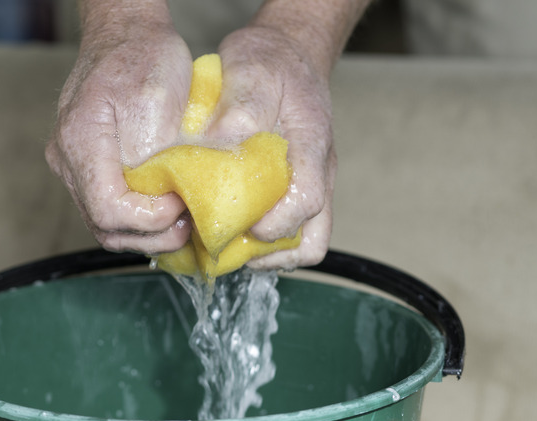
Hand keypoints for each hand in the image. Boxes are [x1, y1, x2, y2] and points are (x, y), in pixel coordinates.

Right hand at [46, 6, 192, 253]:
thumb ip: (152, 155)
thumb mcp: (157, 100)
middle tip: (189, 224)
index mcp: (81, 140)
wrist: (126, 35)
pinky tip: (167, 212)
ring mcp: (73, 166)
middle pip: (104, 226)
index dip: (150, 218)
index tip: (181, 204)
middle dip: (152, 235)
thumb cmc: (143, 58)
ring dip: (147, 233)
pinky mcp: (86, 168)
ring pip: (105, 225)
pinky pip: (108, 209)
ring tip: (182, 220)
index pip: (109, 208)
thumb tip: (159, 200)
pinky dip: (139, 221)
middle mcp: (66, 159)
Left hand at [207, 25, 337, 270]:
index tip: (244, 224)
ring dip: (268, 252)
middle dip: (270, 252)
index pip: (307, 199)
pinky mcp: (293, 189)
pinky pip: (290, 231)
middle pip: (312, 238)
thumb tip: (218, 147)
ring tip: (229, 243)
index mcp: (311, 145)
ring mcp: (309, 184)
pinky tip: (232, 228)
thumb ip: (241, 108)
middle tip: (228, 244)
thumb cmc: (270, 61)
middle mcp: (318, 173)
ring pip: (303, 241)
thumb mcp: (252, 69)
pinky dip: (263, 240)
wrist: (288, 53)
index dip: (277, 223)